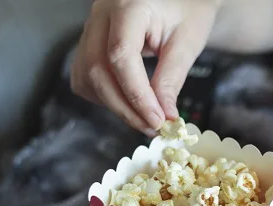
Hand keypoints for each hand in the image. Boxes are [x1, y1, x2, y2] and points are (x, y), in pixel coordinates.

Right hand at [71, 0, 220, 134]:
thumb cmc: (188, 11)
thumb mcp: (187, 42)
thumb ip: (171, 79)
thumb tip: (164, 116)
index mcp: (128, 6)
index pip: (121, 55)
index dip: (136, 94)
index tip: (157, 120)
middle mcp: (101, 14)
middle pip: (98, 70)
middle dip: (125, 107)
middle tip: (152, 127)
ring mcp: (91, 27)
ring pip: (87, 76)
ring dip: (113, 105)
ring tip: (143, 118)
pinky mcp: (89, 41)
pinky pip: (85, 76)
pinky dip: (103, 96)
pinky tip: (127, 102)